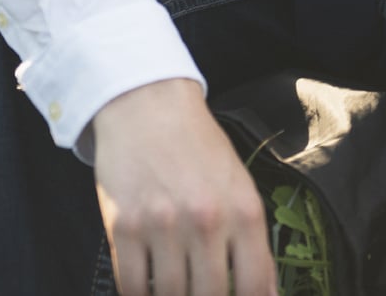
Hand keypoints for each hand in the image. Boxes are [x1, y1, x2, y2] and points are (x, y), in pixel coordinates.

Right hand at [92, 79, 276, 295]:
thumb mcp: (240, 187)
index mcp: (244, 212)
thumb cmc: (200, 149)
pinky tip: (147, 288)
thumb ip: (252, 241)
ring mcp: (162, 226)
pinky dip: (139, 295)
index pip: (253, 286)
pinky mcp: (123, 228)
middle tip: (199, 292)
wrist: (149, 108)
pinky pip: (131, 286)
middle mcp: (206, 221)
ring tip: (176, 288)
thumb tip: (263, 292)